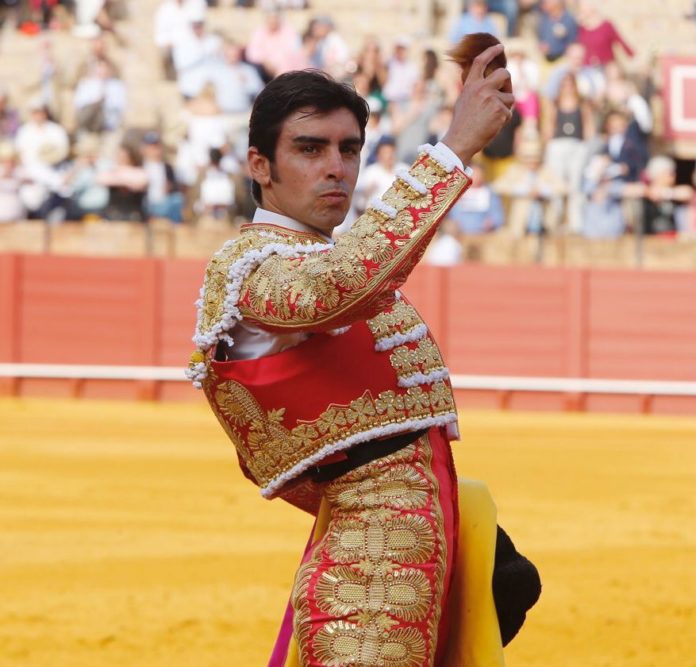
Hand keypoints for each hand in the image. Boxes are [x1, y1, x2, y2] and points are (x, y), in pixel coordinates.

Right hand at [442, 44, 514, 164]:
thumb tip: (491, 83)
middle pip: (504, 74)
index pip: (481, 61)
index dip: (491, 52)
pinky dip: (503, 120)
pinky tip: (492, 126)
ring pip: (510, 97)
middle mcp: (482, 88)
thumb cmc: (461, 124)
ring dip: (505, 106)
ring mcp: (492, 99)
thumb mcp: (464, 101)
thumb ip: (476, 90)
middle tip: (505, 91)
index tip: (500, 46)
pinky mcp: (500, 111)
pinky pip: (509, 112)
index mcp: (470, 85)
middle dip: (508, 82)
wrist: (460, 141)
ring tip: (492, 118)